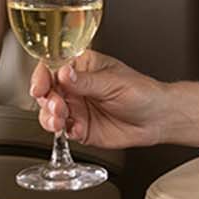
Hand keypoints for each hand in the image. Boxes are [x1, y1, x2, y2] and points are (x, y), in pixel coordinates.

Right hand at [28, 50, 168, 148]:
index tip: (40, 86)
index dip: (42, 76)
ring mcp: (77, 108)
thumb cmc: (142, 92)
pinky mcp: (81, 128)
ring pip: (50, 113)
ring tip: (61, 121)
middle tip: (57, 107)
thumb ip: (87, 81)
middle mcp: (75, 87)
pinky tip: (78, 130)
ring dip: (51, 118)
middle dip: (47, 101)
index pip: (52, 67)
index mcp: (82, 66)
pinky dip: (67, 132)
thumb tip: (63, 73)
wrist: (158, 118)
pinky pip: (65, 131)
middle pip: (47, 92)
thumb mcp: (114, 82)